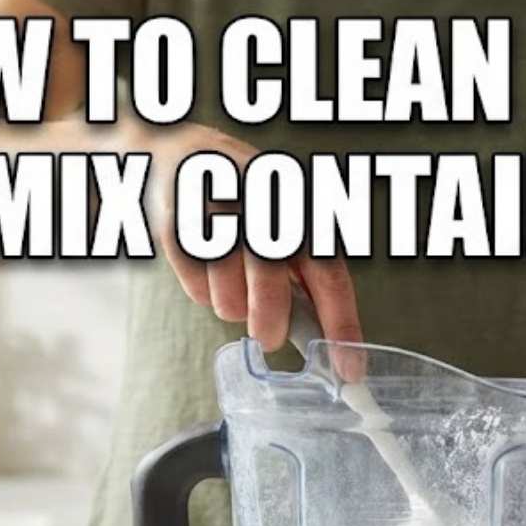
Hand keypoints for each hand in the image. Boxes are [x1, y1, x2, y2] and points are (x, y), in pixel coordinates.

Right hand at [134, 121, 360, 351]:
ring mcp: (215, 214)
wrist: (182, 156)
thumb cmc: (248, 203)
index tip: (349, 369)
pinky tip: (207, 270)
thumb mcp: (287, 226)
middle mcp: (261, 205)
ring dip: (232, 306)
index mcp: (300, 207)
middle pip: (272, 284)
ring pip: (229, 297)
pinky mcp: (176, 227)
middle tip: (268, 337)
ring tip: (232, 284)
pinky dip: (202, 293)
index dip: (342, 324)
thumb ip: (308, 274)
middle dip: (270, 321)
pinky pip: (195, 290)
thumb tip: (329, 337)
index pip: (329, 273)